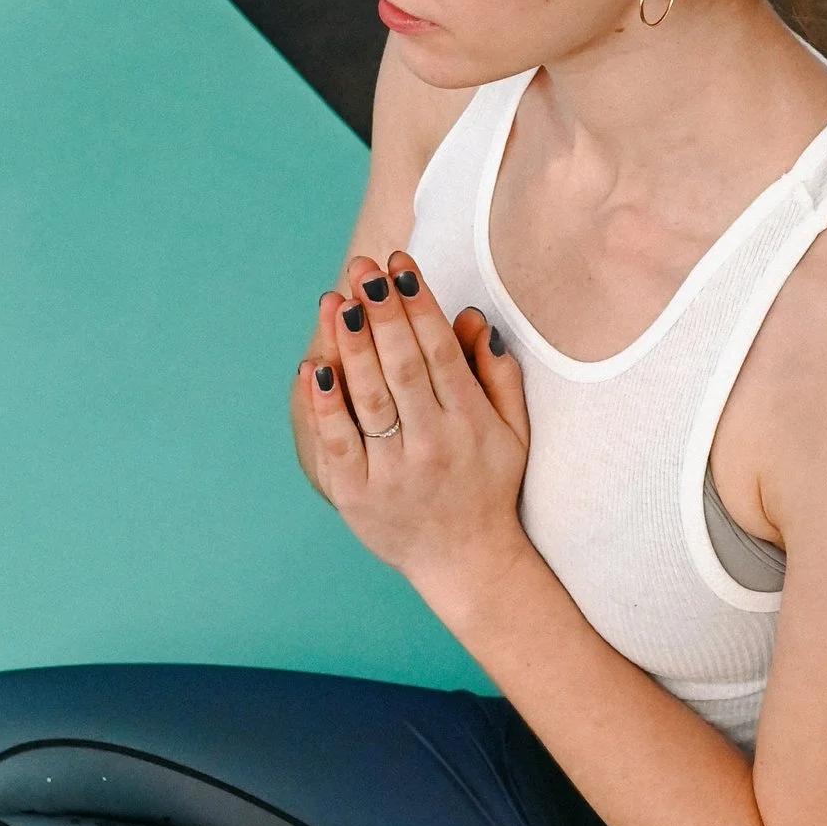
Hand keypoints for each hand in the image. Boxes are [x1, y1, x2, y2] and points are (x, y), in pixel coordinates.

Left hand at [290, 250, 530, 608]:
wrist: (466, 561)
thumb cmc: (489, 485)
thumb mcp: (513, 430)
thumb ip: (497, 372)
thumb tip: (471, 317)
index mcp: (470, 423)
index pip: (441, 351)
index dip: (419, 304)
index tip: (400, 264)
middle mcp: (433, 444)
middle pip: (402, 366)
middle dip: (381, 311)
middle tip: (362, 267)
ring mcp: (393, 471)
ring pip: (368, 397)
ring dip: (350, 345)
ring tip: (335, 302)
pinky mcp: (358, 495)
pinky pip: (337, 443)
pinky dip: (323, 405)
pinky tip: (313, 367)